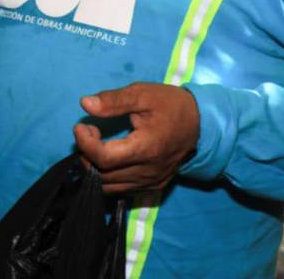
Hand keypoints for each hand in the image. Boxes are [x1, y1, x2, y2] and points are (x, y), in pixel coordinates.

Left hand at [73, 82, 199, 193]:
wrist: (201, 123)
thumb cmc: (170, 105)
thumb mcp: (142, 94)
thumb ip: (114, 100)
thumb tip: (85, 104)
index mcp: (146, 149)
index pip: (103, 158)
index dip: (85, 143)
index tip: (81, 126)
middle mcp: (148, 172)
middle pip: (102, 175)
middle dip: (86, 154)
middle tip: (89, 132)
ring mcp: (151, 182)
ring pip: (109, 187)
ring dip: (94, 168)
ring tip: (96, 144)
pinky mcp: (153, 186)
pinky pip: (122, 190)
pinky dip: (107, 177)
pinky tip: (108, 157)